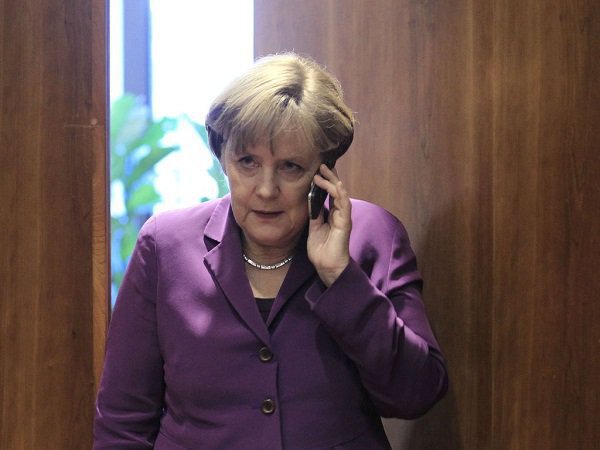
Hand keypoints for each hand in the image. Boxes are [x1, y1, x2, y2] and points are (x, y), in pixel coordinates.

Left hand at [307, 164, 351, 286]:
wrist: (327, 266)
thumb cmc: (321, 250)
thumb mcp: (313, 228)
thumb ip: (314, 214)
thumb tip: (310, 199)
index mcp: (332, 214)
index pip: (330, 193)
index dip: (325, 181)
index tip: (317, 171)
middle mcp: (340, 213)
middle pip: (337, 190)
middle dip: (330, 176)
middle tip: (322, 165)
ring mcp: (344, 217)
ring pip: (341, 194)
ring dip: (332, 181)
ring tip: (323, 171)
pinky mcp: (346, 222)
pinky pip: (345, 204)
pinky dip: (340, 193)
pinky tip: (336, 184)